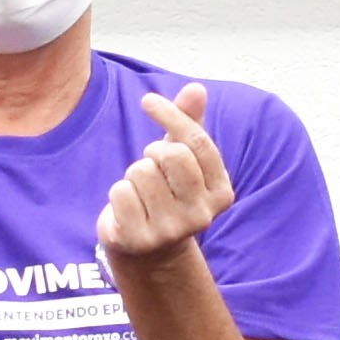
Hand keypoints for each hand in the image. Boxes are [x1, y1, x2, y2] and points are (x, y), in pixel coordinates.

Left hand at [92, 86, 235, 260]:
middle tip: (152, 167)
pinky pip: (120, 192)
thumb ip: (190, 124)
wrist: (149, 250)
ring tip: (142, 193)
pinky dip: (118, 193)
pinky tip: (128, 209)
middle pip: (171, 154)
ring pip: (141, 171)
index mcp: (221, 193)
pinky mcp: (141, 240)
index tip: (148, 101)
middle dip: (152, 153)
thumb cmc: (167, 194)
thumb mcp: (183, 159)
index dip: (171, 115)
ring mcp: (172, 230)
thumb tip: (196, 88)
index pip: (197, 141)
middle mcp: (202, 215)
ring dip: (134, 174)